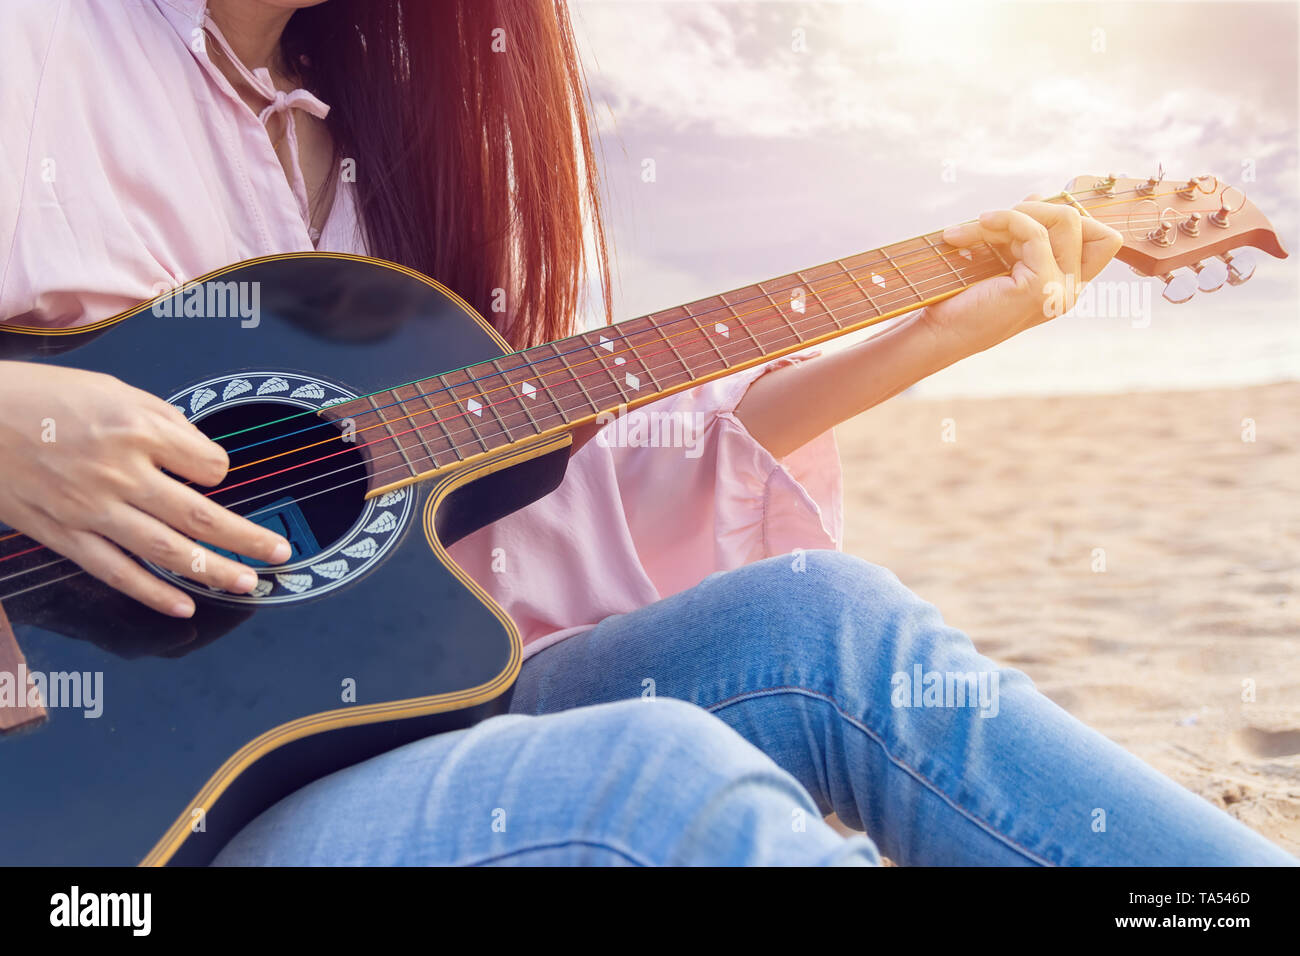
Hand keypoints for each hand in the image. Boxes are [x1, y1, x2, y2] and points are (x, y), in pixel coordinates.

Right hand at [0, 362, 290, 616]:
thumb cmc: (47, 399)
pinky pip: (115, 571)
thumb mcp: (116, 391)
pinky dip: (152, 592)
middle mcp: (119, 472)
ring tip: (249, 583)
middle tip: (280, 552)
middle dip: (246, 538)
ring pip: (166, 549)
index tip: (214, 474)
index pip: (208, 464)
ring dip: (213, 570)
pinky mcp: (63, 534)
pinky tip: (183, 604)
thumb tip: (205, 462)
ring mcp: (90, 508)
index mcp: (137, 429)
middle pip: (200, 514)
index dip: (220, 472)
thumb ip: (166, 426)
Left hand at [918, 197, 1123, 359]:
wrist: (939, 331)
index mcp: (1065, 284)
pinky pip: (1035, 232)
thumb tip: (1038, 195)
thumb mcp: (1003, 257)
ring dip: (1015, 212)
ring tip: (979, 225)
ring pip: (1063, 220)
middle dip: (1035, 208)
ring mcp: (1060, 290)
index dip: (1063, 216)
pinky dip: (1006, 219)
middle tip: (993, 221)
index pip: (1102, 238)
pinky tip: (978, 225)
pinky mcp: (1041, 287)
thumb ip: (1026, 232)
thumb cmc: (962, 296)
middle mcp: (1069, 290)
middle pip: (1081, 221)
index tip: (1021, 216)